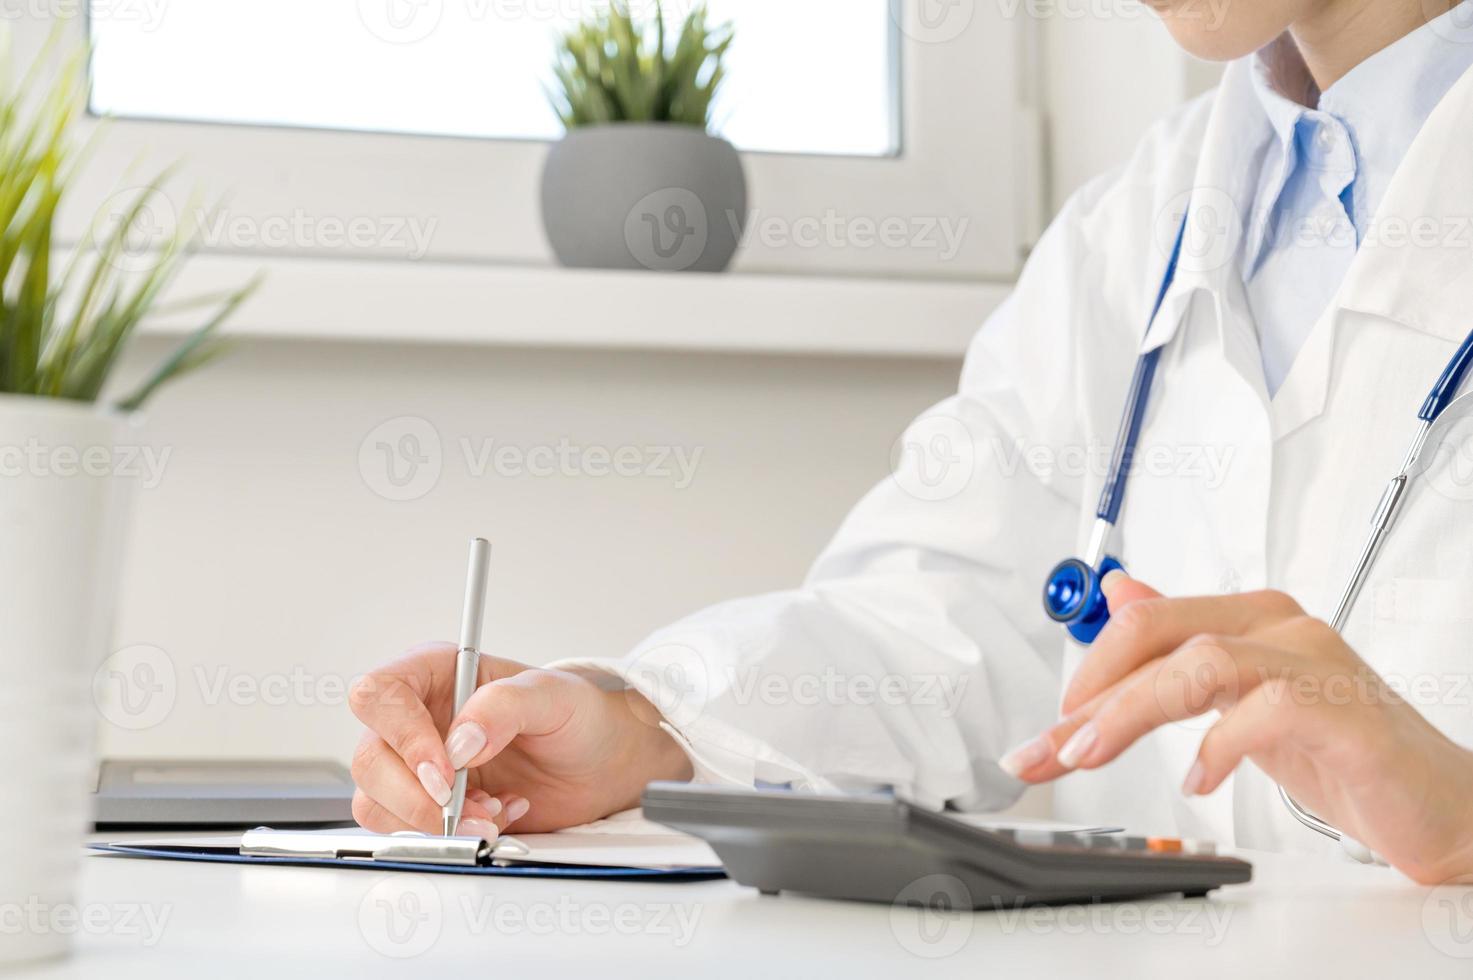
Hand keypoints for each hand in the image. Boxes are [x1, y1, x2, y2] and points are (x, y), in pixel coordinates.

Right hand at [348, 642, 692, 837]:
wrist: (602, 764)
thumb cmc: (580, 716)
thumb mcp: (555, 696)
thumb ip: (505, 705)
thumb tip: (460, 739)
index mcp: (438, 673)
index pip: (380, 693)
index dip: (401, 735)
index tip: (444, 769)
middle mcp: (419, 717)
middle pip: (370, 757)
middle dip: (417, 794)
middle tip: (467, 808)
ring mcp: (419, 765)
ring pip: (376, 799)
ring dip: (432, 821)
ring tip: (491, 813)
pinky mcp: (429, 805)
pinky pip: (405, 829)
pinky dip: (446, 835)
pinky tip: (492, 817)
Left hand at [999, 574, 1472, 883]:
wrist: (1441, 804)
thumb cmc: (1343, 752)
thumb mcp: (1238, 701)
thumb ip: (1179, 650)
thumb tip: (1119, 592)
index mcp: (1249, 619)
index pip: (1145, 622)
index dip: (1088, 671)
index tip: (1050, 726)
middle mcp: (1280, 628)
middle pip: (1161, 634)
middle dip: (1093, 694)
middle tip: (1053, 747)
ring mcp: (1315, 663)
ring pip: (1201, 662)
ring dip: (1132, 712)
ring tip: (1094, 755)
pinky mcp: (1346, 712)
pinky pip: (1268, 709)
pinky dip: (1219, 745)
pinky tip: (1198, 779)